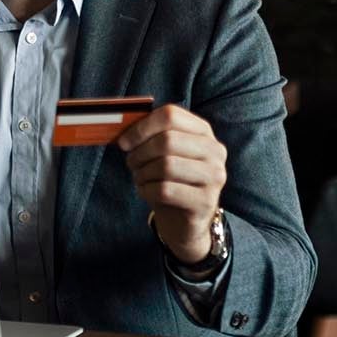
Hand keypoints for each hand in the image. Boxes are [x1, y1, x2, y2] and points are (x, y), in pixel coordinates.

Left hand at [117, 104, 226, 262]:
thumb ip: (150, 136)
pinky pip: (165, 190)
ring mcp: (214, 176)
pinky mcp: (205, 201)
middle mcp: (215, 151)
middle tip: (131, 163)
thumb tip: (122, 126)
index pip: (171, 115)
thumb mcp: (163, 154)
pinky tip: (147, 192)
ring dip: (143, 173)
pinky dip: (147, 190)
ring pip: (166, 166)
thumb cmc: (170, 180)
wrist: (185, 220)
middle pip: (167, 140)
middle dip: (140, 153)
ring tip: (140, 178)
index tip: (124, 142)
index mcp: (203, 132)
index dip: (142, 127)